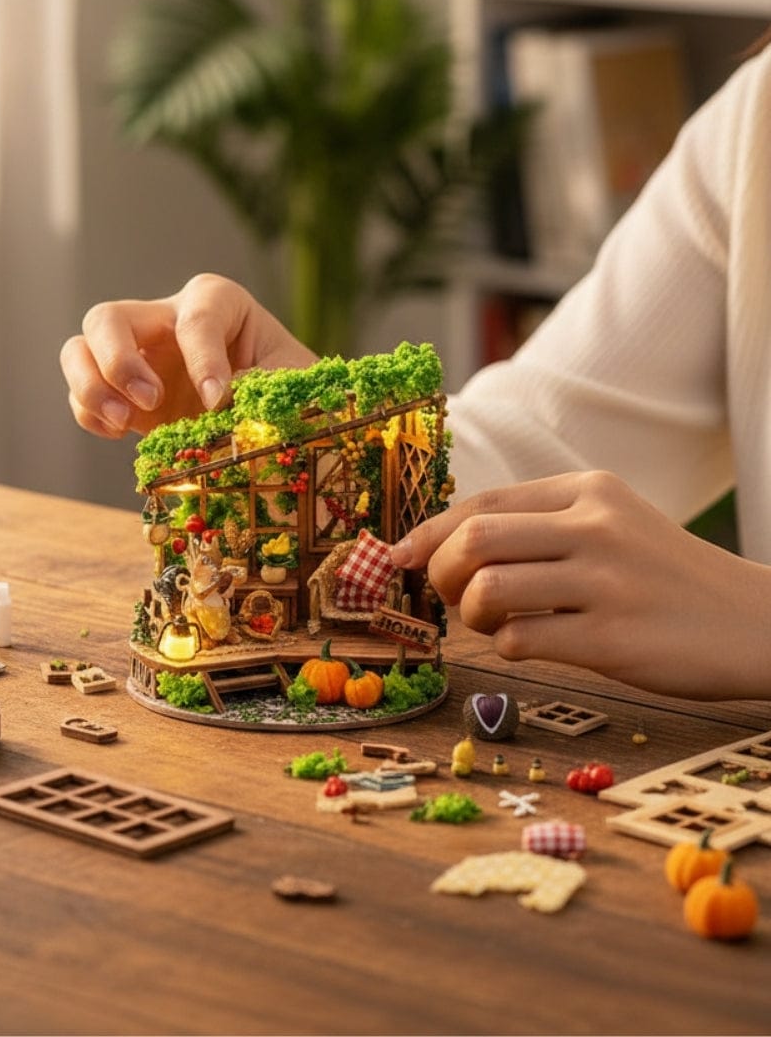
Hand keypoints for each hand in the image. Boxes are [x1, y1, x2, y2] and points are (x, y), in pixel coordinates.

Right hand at [60, 273, 316, 436]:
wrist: (279, 417)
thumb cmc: (291, 386)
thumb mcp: (292, 379)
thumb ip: (262, 382)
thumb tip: (218, 396)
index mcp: (214, 302)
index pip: (195, 318)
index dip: (202, 359)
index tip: (217, 400)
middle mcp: (165, 321)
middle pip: (109, 317)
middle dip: (119, 360)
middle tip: (151, 400)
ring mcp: (139, 358)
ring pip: (79, 349)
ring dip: (90, 386)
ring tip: (123, 423)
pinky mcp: (124, 397)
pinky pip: (81, 395)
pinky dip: (88, 413)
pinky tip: (120, 434)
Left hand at [391, 470, 770, 699]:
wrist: (754, 623)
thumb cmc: (662, 576)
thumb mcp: (609, 524)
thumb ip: (536, 526)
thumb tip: (441, 546)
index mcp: (588, 491)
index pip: (482, 503)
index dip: (429, 532)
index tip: (400, 556)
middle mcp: (595, 526)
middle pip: (474, 541)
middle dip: (441, 573)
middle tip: (451, 596)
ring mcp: (605, 582)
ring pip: (487, 591)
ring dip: (471, 615)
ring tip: (493, 622)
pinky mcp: (612, 637)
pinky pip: (520, 640)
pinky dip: (506, 646)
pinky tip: (530, 643)